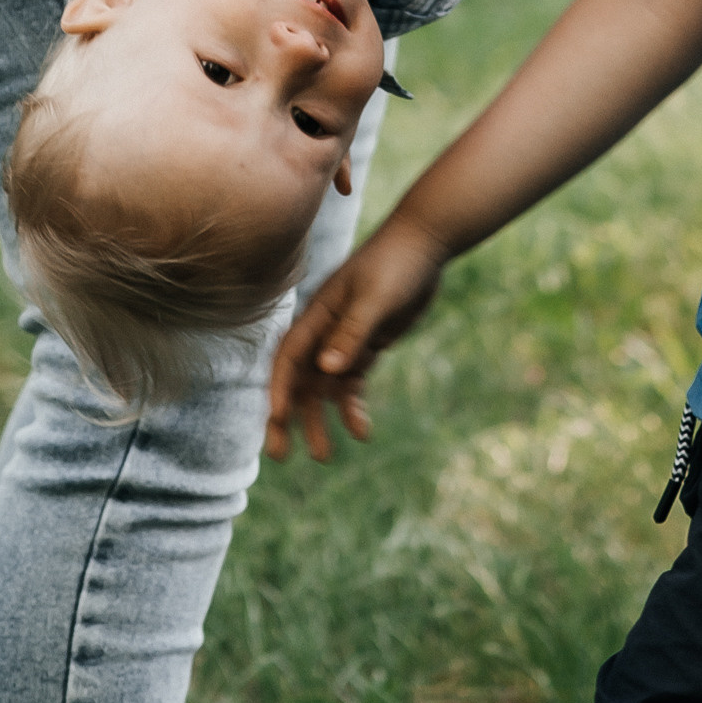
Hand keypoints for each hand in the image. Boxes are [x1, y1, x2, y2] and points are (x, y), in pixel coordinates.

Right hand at [265, 211, 448, 461]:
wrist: (424, 246)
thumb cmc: (395, 264)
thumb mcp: (375, 298)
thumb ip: (352, 332)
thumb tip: (325, 369)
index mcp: (318, 315)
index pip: (289, 356)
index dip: (280, 388)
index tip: (277, 419)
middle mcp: (325, 331)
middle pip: (299, 379)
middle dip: (288, 416)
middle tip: (279, 455)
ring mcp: (345, 340)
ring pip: (324, 389)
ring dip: (320, 420)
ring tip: (324, 456)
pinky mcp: (367, 346)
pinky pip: (353, 384)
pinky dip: (353, 407)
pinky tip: (362, 431)